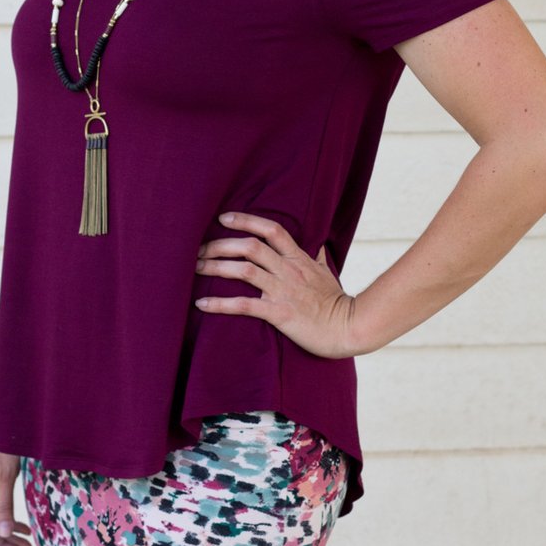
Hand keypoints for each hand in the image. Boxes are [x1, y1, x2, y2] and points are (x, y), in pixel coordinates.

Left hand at [194, 211, 358, 359]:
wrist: (349, 328)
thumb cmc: (337, 303)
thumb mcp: (328, 274)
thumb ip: (318, 258)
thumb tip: (318, 245)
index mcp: (299, 259)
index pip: (272, 230)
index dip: (246, 220)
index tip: (224, 218)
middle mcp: (288, 271)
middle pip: (250, 246)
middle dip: (221, 244)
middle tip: (200, 248)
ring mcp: (283, 291)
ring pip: (244, 270)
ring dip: (216, 267)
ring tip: (196, 268)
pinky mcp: (279, 313)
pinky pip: (244, 305)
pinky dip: (220, 304)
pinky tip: (202, 304)